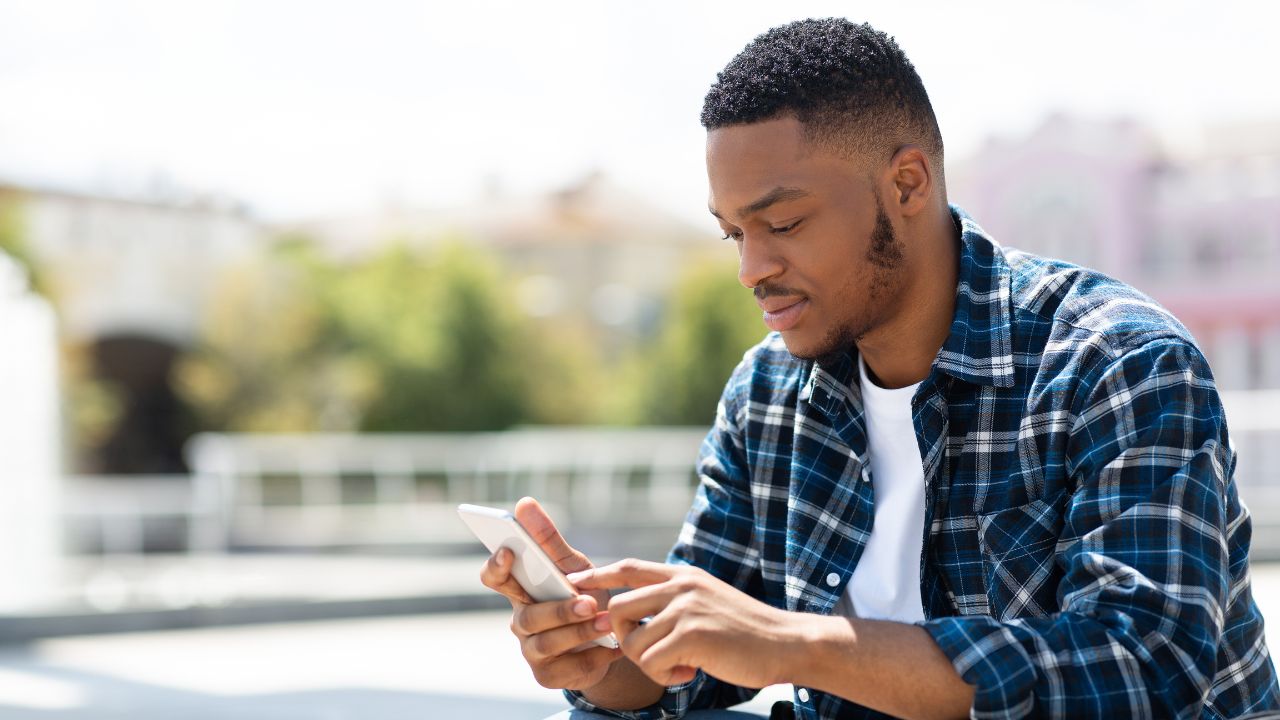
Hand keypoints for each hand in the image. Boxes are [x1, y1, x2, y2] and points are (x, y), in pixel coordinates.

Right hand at [478, 497, 621, 689]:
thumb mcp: (573, 566)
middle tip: (589, 603)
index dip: (496, 566)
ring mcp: (531, 650)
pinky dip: (593, 655)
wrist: (609, 640)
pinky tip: (612, 645)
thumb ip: (549, 540)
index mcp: (521, 590)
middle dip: (559, 610)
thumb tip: (523, 502)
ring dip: (580, 631)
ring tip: (607, 622)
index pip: (494, 577)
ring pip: (546, 643)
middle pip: (527, 616)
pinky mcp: (548, 675)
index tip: (509, 552)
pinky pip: (567, 667)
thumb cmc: (583, 595)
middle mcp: (520, 620)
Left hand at [569, 560, 797, 688]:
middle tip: (651, 653)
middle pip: (617, 607)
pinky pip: (650, 661)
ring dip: (648, 663)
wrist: (786, 643)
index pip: (629, 567)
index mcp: (683, 575)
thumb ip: (676, 599)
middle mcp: (681, 586)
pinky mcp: (692, 635)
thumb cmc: (747, 631)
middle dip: (623, 639)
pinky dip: (664, 675)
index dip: (598, 574)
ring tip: (679, 665)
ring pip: (631, 641)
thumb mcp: (708, 599)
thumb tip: (637, 611)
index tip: (575, 580)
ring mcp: (686, 608)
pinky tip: (688, 673)